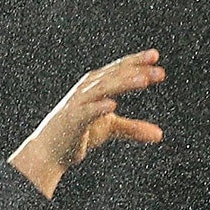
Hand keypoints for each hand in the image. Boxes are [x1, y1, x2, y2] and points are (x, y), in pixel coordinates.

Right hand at [8, 49, 164, 198]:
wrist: (50, 152)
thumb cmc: (79, 134)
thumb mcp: (110, 128)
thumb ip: (133, 128)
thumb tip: (160, 135)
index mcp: (96, 85)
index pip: (119, 69)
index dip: (137, 61)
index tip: (155, 56)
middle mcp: (87, 89)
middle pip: (115, 75)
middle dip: (137, 72)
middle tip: (159, 72)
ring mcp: (79, 103)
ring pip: (104, 88)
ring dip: (124, 83)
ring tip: (143, 81)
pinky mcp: (72, 120)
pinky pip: (87, 111)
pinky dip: (99, 107)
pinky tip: (113, 105)